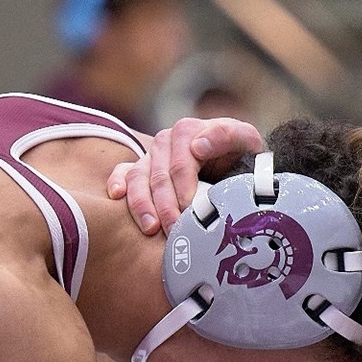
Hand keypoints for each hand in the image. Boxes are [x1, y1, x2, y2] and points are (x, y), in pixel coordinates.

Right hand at [106, 116, 265, 234]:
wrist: (235, 159)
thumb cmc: (240, 152)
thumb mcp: (244, 139)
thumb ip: (226, 135)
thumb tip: (198, 146)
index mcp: (188, 131)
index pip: (181, 162)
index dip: (184, 187)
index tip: (190, 209)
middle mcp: (166, 141)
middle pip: (159, 175)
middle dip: (165, 205)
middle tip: (175, 230)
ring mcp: (152, 155)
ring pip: (138, 177)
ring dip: (141, 204)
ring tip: (150, 228)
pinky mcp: (142, 167)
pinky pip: (123, 172)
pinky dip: (117, 182)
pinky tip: (117, 197)